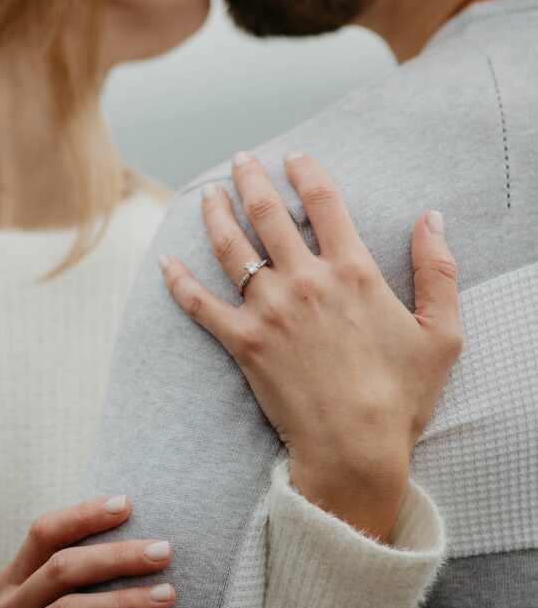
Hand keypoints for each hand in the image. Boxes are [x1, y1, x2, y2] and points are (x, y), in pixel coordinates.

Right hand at [0, 494, 174, 607]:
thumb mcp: (25, 603)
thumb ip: (58, 577)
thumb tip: (125, 540)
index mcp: (11, 581)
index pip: (45, 533)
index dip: (84, 515)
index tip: (127, 503)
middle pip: (63, 568)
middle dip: (117, 556)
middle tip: (164, 550)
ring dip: (121, 601)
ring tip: (166, 595)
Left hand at [160, 151, 461, 542]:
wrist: (355, 450)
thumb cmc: (401, 396)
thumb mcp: (441, 332)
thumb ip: (438, 270)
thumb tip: (432, 218)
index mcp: (352, 271)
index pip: (324, 202)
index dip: (306, 172)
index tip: (294, 157)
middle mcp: (305, 280)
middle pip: (268, 212)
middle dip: (250, 178)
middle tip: (240, 160)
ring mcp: (269, 309)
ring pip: (231, 247)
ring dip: (215, 214)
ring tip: (207, 194)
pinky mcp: (243, 342)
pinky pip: (200, 304)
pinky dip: (179, 282)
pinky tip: (165, 263)